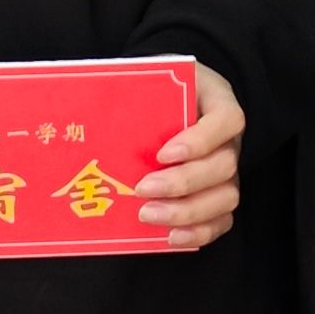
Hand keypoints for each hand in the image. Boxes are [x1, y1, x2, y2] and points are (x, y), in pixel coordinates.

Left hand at [141, 62, 244, 250]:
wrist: (163, 98)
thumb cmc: (156, 89)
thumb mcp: (149, 78)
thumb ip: (132, 90)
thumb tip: (86, 107)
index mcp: (217, 100)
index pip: (227, 119)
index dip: (201, 141)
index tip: (163, 153)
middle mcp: (228, 138)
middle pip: (225, 165)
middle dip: (183, 183)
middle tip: (143, 189)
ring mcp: (227, 169)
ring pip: (226, 197)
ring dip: (188, 212)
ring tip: (149, 215)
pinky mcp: (218, 194)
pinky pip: (221, 219)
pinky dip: (198, 232)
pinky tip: (170, 236)